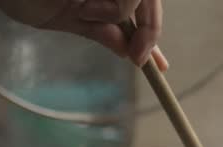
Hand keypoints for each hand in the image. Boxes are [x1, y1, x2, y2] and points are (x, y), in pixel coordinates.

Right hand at [0, 0, 167, 69]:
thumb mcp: (65, 17)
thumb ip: (98, 30)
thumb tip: (126, 50)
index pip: (138, 6)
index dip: (151, 31)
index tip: (157, 65)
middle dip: (151, 30)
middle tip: (142, 60)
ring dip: (119, 13)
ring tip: (85, 11)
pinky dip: (114, 8)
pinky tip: (85, 6)